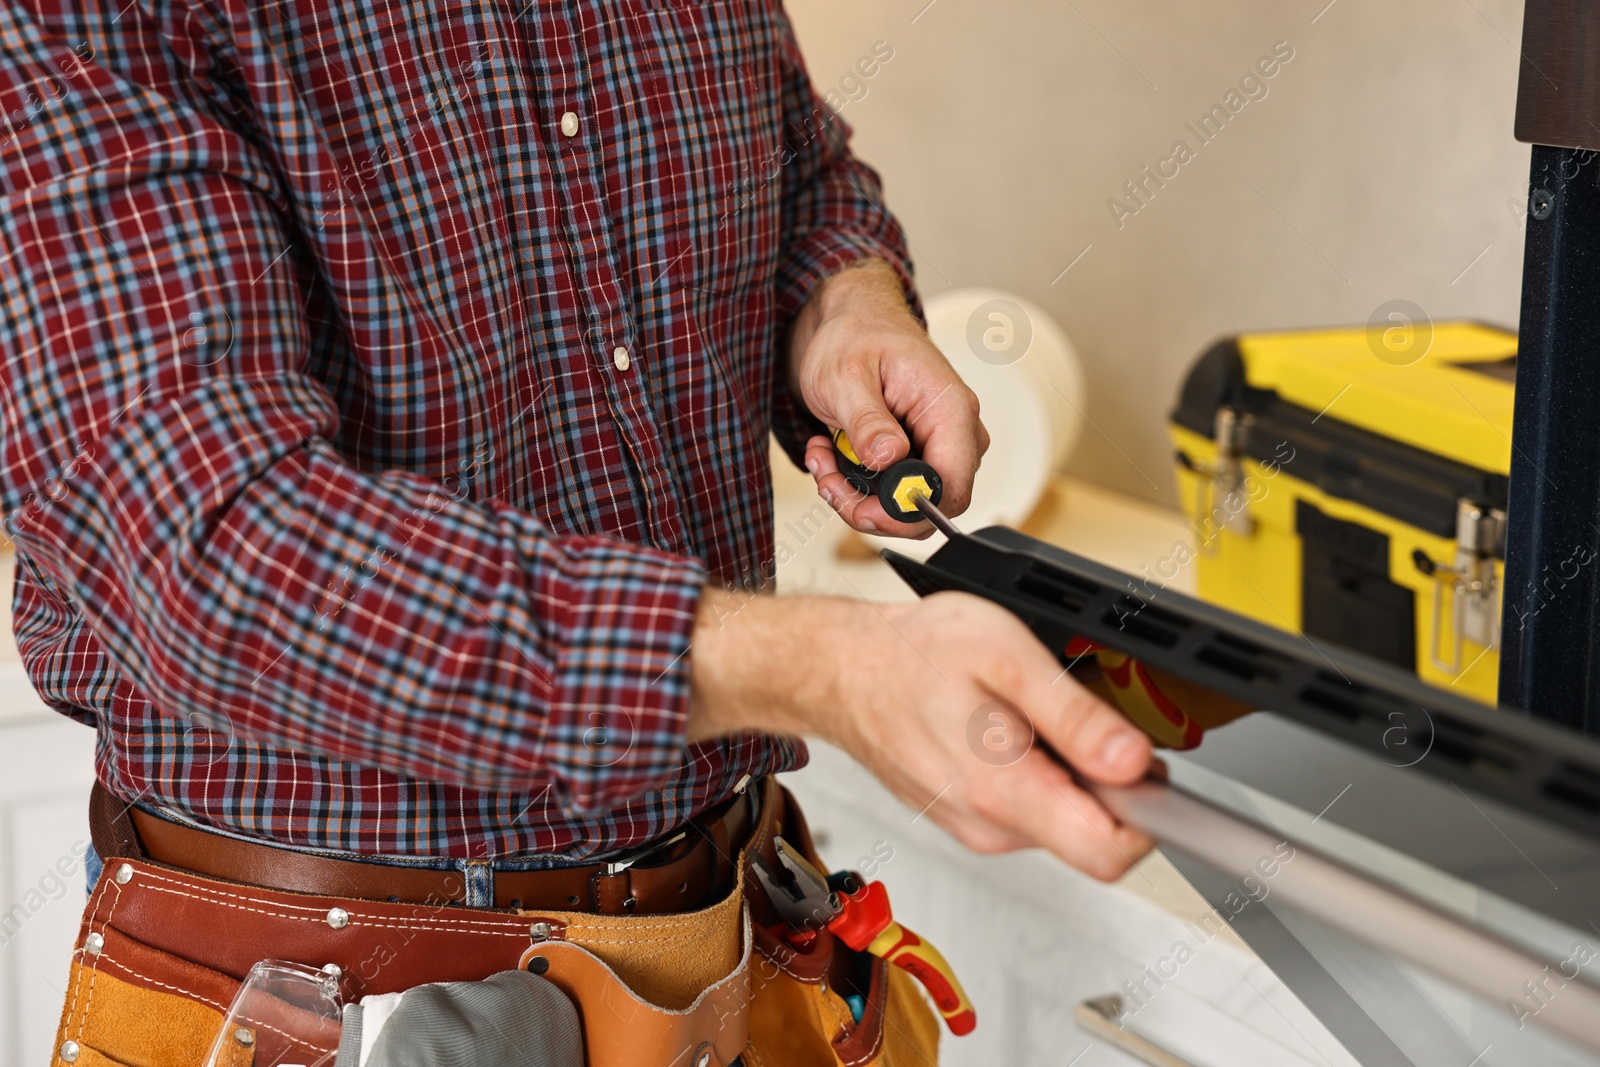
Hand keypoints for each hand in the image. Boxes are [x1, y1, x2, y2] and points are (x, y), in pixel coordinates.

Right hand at [688, 588, 1155, 880]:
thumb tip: (1136, 762)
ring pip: (1065, 819)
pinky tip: (1007, 729)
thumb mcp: (1005, 657)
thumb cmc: (911, 657)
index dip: (1150, 814)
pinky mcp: (971, 819)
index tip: (1148, 767)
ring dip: (1070, 772)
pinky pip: (1032, 809)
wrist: (840, 670)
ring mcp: (979, 829)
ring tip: (1030, 712)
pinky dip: (1038, 772)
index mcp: (1005, 792)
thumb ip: (1075, 716)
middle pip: (1095, 834)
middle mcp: (992, 827)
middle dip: (1108, 781)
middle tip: (1077, 715)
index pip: (1111, 853)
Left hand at [786, 259, 988, 536]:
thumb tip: (889, 460)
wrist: (851, 321)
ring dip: (856, 494)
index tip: (863, 508)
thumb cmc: (856, 336)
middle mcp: (955, 433)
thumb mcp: (847, 376)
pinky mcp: (918, 455)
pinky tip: (832, 454)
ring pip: (907, 505)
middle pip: (930, 505)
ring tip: (823, 456)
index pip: (952, 487)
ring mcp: (939, 446)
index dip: (908, 510)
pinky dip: (856, 485)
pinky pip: (893, 493)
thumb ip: (868, 421)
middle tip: (828, 479)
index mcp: (950, 409)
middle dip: (872, 506)